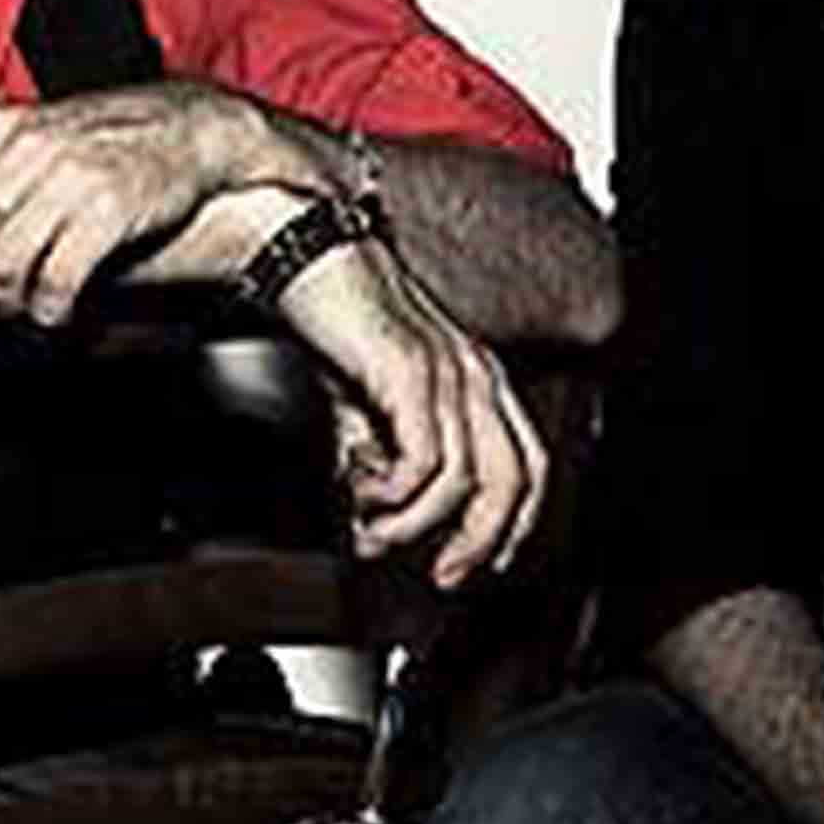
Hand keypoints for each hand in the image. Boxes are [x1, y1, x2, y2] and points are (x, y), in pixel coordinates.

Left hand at [0, 86, 246, 328]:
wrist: (190, 129)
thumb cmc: (107, 145)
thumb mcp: (38, 143)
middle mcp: (28, 150)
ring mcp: (69, 177)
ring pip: (4, 264)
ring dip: (5, 304)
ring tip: (19, 311)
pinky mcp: (110, 209)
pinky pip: (57, 277)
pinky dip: (48, 307)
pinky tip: (55, 311)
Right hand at [268, 236, 544, 586]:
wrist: (298, 248)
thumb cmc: (330, 314)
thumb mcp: (361, 397)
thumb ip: (377, 452)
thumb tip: (374, 515)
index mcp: (475, 375)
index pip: (526, 463)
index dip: (509, 524)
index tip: (476, 561)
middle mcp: (473, 373)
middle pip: (514, 479)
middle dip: (481, 541)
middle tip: (444, 575)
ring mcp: (448, 371)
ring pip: (467, 480)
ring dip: (417, 524)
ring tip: (375, 532)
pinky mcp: (410, 372)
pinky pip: (425, 460)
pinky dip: (393, 493)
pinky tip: (361, 489)